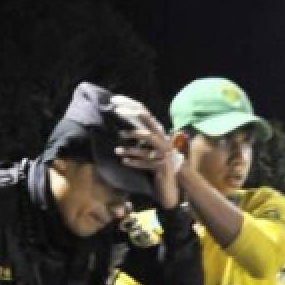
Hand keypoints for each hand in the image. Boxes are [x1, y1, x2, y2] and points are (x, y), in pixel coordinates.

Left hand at [109, 95, 180, 209]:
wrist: (170, 183)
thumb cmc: (154, 161)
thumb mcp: (146, 145)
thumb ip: (137, 132)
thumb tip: (119, 119)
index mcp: (157, 132)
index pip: (144, 112)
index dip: (130, 104)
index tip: (114, 100)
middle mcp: (162, 139)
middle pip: (149, 121)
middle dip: (133, 116)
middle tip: (116, 111)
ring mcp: (163, 153)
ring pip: (149, 142)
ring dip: (132, 146)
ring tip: (116, 149)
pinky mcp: (161, 167)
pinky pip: (147, 163)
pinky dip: (135, 162)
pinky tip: (123, 162)